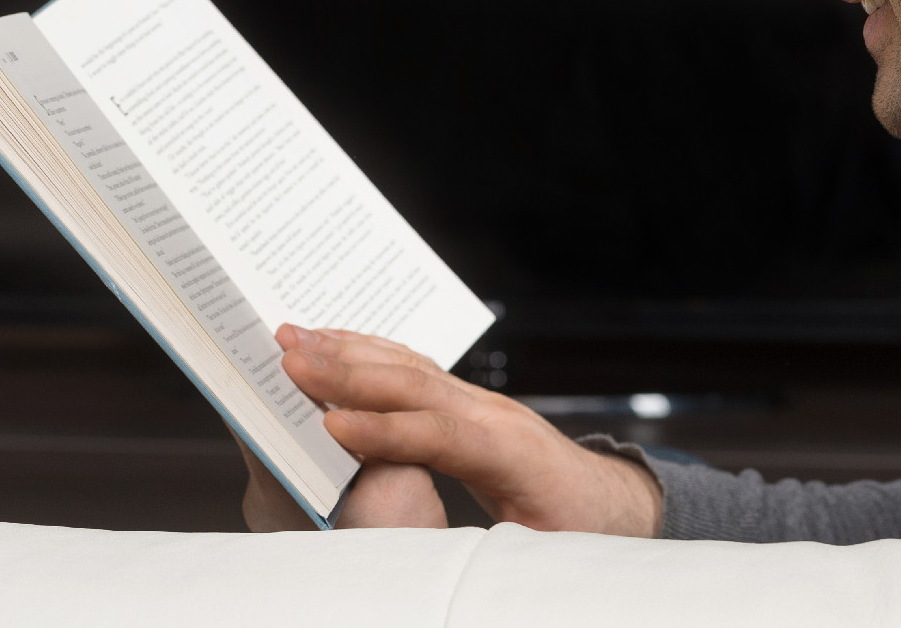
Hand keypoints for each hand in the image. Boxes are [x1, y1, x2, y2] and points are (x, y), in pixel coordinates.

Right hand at [275, 325, 661, 536]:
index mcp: (513, 454)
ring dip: (348, 349)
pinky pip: (413, 367)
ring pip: (408, 365)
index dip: (386, 431)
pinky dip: (368, 351)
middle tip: (289, 361)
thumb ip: (494, 555)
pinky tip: (335, 343)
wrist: (611, 505)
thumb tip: (431, 564)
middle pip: (415, 382)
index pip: (442, 434)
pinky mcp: (467, 399)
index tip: (330, 428)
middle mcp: (494, 414)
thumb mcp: (542, 556)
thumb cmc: (579, 533)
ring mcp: (480, 400)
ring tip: (294, 338)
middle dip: (348, 371)